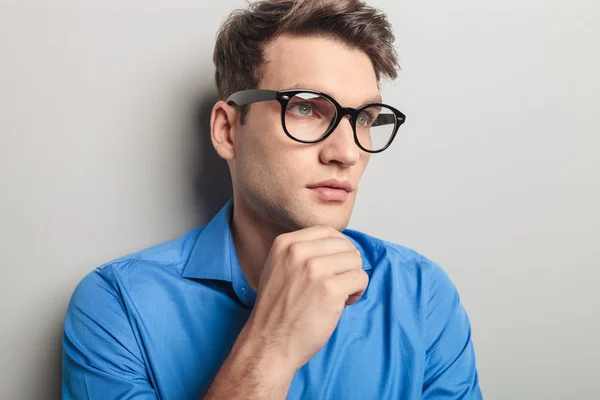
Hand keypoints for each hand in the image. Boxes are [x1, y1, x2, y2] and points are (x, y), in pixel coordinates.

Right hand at [243, 225, 368, 370]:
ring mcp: (314, 270)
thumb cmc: (277, 310)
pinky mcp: (330, 289)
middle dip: (347, 264)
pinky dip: (357, 292)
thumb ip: (302, 252)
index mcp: (285, 243)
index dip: (338, 249)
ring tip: (340, 294)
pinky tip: (343, 303)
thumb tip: (338, 244)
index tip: (334, 266)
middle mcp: (299, 252)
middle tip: (338, 283)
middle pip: (345, 245)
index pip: (327, 231)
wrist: (269, 343)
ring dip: (353, 278)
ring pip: (355, 260)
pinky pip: (360, 278)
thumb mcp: (279, 267)